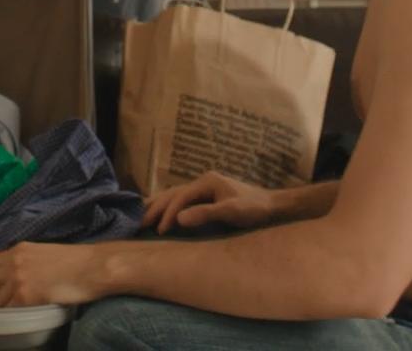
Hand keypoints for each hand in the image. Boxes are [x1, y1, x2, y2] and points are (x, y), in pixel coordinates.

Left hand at [0, 241, 104, 307]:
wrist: (92, 267)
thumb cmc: (75, 262)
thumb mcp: (42, 254)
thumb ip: (24, 261)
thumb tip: (9, 276)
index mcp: (18, 250)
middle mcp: (14, 261)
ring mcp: (18, 278)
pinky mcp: (25, 295)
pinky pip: (7, 309)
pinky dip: (5, 314)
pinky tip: (8, 318)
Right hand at [142, 171, 276, 233]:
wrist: (272, 206)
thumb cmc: (254, 208)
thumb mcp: (231, 212)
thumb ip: (205, 214)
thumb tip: (179, 218)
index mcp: (207, 182)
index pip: (180, 197)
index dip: (168, 213)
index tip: (159, 231)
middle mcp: (203, 181)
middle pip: (172, 193)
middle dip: (156, 208)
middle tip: (139, 224)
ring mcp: (205, 187)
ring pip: (175, 194)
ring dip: (159, 205)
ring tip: (142, 215)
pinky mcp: (208, 195)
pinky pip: (182, 199)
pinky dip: (169, 205)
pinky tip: (164, 212)